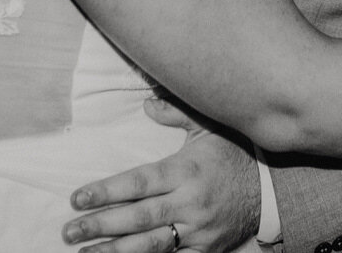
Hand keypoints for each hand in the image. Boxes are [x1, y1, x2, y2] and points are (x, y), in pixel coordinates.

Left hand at [64, 97, 260, 252]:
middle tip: (69, 231)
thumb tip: (145, 103)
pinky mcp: (206, 249)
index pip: (139, 183)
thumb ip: (175, 113)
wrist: (272, 186)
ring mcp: (199, 230)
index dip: (106, 191)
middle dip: (101, 225)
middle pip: (139, 218)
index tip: (77, 198)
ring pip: (152, 245)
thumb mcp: (207, 125)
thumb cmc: (232, 152)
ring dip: (115, 251)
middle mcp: (190, 202)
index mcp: (186, 170)